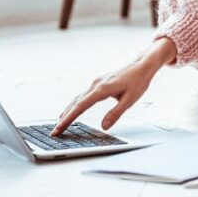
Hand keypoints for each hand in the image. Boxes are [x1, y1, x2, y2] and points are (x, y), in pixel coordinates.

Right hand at [50, 37, 175, 136]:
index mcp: (102, 89)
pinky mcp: (99, 83)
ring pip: (78, 99)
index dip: (68, 119)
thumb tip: (103, 127)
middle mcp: (96, 84)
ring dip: (68, 111)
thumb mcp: (130, 100)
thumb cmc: (138, 81)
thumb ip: (115, 113)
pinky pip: (83, 95)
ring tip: (59, 124)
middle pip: (75, 103)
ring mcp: (96, 83)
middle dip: (64, 118)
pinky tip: (71, 110)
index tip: (58, 129)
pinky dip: (75, 104)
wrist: (143, 65)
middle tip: (54, 132)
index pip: (80, 107)